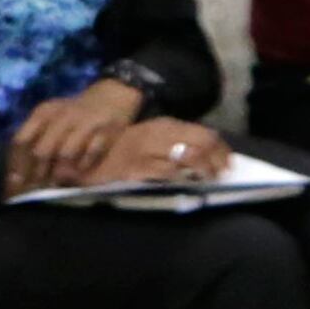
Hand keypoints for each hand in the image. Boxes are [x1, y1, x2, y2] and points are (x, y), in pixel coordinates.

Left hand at [4, 78, 148, 195]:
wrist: (112, 94)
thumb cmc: (75, 113)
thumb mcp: (52, 117)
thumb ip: (35, 139)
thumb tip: (17, 176)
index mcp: (44, 112)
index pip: (22, 141)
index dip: (17, 164)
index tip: (16, 183)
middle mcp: (62, 116)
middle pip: (42, 151)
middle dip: (38, 174)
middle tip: (38, 189)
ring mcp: (85, 123)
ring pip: (65, 155)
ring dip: (60, 174)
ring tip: (58, 185)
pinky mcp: (107, 130)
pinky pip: (91, 155)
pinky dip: (83, 167)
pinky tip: (79, 174)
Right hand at [92, 119, 229, 187]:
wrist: (81, 160)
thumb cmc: (119, 152)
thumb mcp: (148, 140)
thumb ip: (173, 143)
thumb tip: (205, 155)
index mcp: (163, 125)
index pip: (204, 133)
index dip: (222, 149)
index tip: (228, 162)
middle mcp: (157, 134)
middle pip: (202, 141)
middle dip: (218, 158)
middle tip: (222, 173)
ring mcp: (146, 150)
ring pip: (189, 156)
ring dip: (204, 169)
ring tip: (208, 179)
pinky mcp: (135, 168)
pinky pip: (167, 172)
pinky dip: (182, 178)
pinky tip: (186, 182)